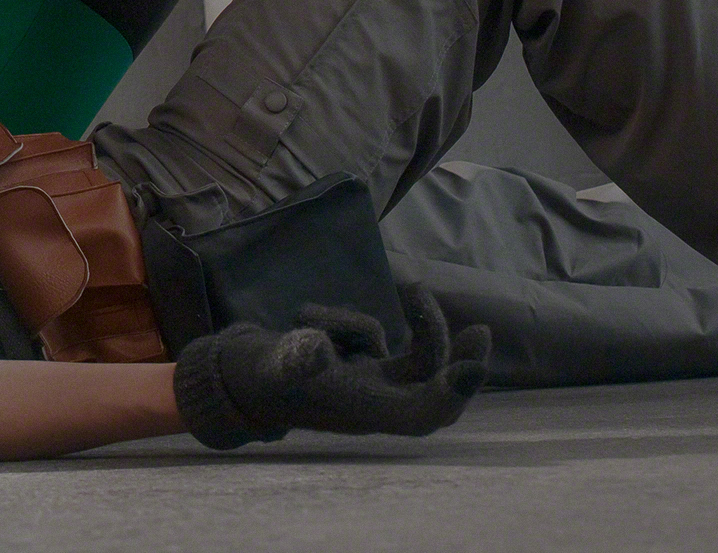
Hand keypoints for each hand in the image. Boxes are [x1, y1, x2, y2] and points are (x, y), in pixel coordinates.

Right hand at [172, 285, 488, 447]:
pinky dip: (356, 323)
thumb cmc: (259, 378)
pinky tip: (311, 322)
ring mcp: (369, 381)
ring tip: (347, 305)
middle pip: (432, 385)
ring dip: (406, 323)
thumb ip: (295, 357)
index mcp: (364, 411)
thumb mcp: (274, 365)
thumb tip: (319, 348)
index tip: (472, 367)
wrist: (236, 377)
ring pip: (411, 356)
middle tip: (480, 331)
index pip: (424, 412)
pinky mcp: (359, 363)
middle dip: (456, 358)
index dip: (453, 393)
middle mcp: (375, 399)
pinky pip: (379, 340)